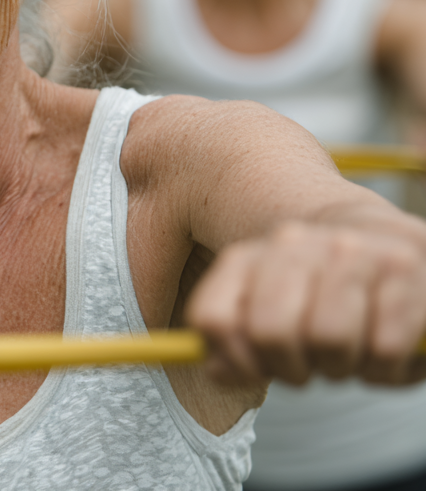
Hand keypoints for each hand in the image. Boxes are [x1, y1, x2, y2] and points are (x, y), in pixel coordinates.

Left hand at [187, 221, 425, 386]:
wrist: (388, 245)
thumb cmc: (322, 295)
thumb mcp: (269, 311)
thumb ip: (238, 341)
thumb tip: (218, 370)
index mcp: (249, 255)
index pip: (214, 318)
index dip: (234, 362)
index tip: (258, 372)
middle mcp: (295, 244)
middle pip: (271, 332)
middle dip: (292, 369)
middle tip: (313, 366)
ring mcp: (350, 251)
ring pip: (329, 338)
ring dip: (342, 367)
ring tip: (350, 353)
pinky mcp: (404, 270)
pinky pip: (384, 349)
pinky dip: (384, 368)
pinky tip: (385, 349)